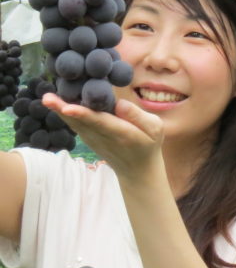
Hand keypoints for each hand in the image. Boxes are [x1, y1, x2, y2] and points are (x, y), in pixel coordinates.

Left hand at [42, 94, 164, 182]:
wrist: (137, 170)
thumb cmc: (148, 144)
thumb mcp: (155, 129)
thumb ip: (138, 115)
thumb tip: (119, 103)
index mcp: (122, 133)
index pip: (100, 122)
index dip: (84, 114)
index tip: (68, 107)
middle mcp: (103, 137)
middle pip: (80, 122)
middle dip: (63, 110)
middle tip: (47, 97)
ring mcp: (93, 139)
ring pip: (74, 123)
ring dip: (59, 111)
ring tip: (48, 98)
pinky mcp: (88, 138)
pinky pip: (75, 125)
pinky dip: (65, 114)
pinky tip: (57, 103)